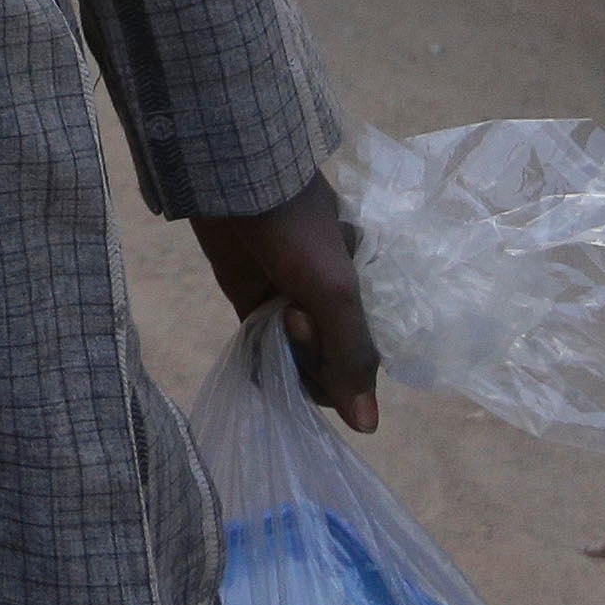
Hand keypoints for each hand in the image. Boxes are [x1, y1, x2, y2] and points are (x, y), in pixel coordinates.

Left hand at [191, 174, 380, 431]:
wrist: (234, 177)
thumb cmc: (295, 228)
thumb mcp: (335, 289)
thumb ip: (351, 354)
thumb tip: (369, 426)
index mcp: (361, 292)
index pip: (360, 359)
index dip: (339, 364)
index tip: (316, 327)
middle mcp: (328, 300)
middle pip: (327, 364)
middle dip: (311, 353)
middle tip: (293, 314)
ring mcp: (287, 298)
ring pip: (294, 358)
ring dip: (287, 355)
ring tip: (278, 314)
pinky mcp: (249, 295)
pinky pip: (262, 345)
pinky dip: (261, 361)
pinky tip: (257, 366)